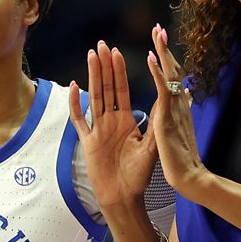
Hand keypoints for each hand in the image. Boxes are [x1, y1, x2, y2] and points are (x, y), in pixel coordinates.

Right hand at [68, 40, 157, 209]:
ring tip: (91, 56)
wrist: (124, 197)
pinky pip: (79, 120)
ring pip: (93, 97)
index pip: (122, 90)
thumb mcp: (152, 146)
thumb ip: (156, 123)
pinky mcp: (87, 143)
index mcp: (126, 121)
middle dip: (104, 65)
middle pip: (106, 88)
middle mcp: (110, 122)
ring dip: (92, 76)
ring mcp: (97, 130)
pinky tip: (73, 87)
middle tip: (101, 44)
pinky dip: (75, 104)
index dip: (119, 70)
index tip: (117, 51)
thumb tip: (167, 98)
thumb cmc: (138, 176)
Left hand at [145, 24, 206, 192]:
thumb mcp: (177, 129)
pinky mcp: (168, 116)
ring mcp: (175, 108)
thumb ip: (179, 110)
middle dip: (164, 48)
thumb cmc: (181, 158)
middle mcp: (178, 103)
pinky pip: (162, 89)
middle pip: (171, 70)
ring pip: (169, 75)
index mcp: (176, 106)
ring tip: (156, 33)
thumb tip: (184, 93)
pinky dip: (158, 72)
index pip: (170, 77)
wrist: (188, 176)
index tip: (160, 42)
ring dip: (162, 52)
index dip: (165, 59)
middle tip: (158, 28)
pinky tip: (152, 57)